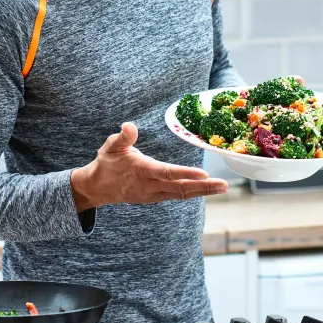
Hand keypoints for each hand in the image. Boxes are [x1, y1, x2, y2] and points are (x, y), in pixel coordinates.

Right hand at [71, 122, 228, 211]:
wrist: (98, 188)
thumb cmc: (106, 163)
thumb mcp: (110, 146)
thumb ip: (122, 137)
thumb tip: (129, 126)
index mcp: (142, 171)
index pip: (167, 173)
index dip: (186, 173)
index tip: (204, 173)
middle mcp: (150, 185)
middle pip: (181, 187)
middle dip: (203, 187)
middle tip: (224, 185)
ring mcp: (154, 194)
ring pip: (182, 193)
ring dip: (203, 191)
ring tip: (222, 187)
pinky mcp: (156, 196)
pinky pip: (178, 195)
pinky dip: (194, 192)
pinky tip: (207, 188)